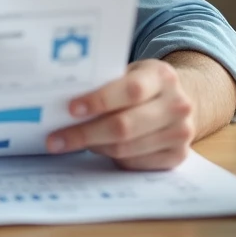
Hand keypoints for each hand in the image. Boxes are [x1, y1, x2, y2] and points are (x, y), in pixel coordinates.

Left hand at [46, 58, 195, 169]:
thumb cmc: (141, 85)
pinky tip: (97, 149)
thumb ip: (105, 82)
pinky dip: (111, 158)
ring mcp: (181, 134)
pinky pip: (134, 164)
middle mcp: (177, 105)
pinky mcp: (178, 157)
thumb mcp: (130, 72)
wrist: (178, 102)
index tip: (71, 109)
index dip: (99, 100)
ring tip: (69, 143)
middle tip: (55, 139)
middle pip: (125, 126)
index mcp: (162, 76)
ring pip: (126, 149)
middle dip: (85, 133)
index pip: (131, 90)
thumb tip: (61, 99)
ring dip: (94, 147)